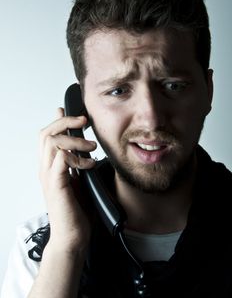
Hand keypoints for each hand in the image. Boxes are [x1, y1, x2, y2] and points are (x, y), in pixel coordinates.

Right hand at [39, 108, 96, 253]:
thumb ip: (79, 163)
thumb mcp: (79, 180)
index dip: (59, 121)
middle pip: (46, 133)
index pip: (47, 135)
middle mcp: (46, 169)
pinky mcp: (56, 185)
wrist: (72, 236)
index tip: (75, 114)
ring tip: (91, 147)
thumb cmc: (77, 210)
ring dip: (74, 139)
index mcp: (50, 166)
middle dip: (65, 122)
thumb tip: (85, 148)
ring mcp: (49, 177)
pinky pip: (61, 160)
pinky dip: (76, 157)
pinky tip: (89, 164)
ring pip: (51, 142)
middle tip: (84, 121)